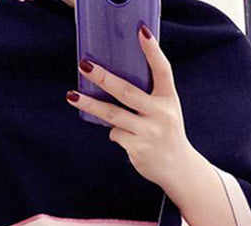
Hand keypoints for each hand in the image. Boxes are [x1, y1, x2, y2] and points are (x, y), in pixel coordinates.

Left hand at [66, 24, 190, 186]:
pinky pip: (116, 134)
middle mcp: (161, 114)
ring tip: (72, 96)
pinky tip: (125, 136)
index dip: (152, 51)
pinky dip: (114, 132)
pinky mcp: (138, 149)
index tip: (141, 32)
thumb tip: (109, 83)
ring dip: (90, 104)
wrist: (178, 168)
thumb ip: (147, 97)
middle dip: (103, 78)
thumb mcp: (165, 110)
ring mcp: (149, 133)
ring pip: (112, 115)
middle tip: (84, 66)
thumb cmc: (166, 133)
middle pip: (127, 92)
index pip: (162, 70)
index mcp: (169, 99)